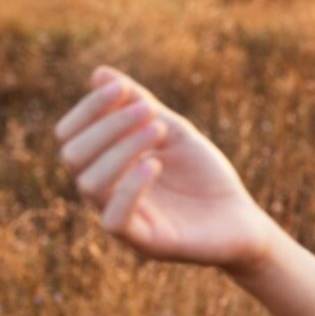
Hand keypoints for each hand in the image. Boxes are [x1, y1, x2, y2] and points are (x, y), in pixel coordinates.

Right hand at [53, 65, 277, 273]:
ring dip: (121, 148)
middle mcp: (107, 192)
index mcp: (107, 165)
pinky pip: (114, 219)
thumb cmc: (206, 176)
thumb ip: (139, 105)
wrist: (243, 219)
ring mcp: (123, 218)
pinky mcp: (144, 242)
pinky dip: (130, 187)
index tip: (121, 89)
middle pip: (73, 156)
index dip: (89, 109)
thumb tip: (99, 73)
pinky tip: (154, 163)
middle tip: (148, 110)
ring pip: (90, 184)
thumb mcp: (174, 132)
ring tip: (159, 129)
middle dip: (107, 125)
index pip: (71, 135)